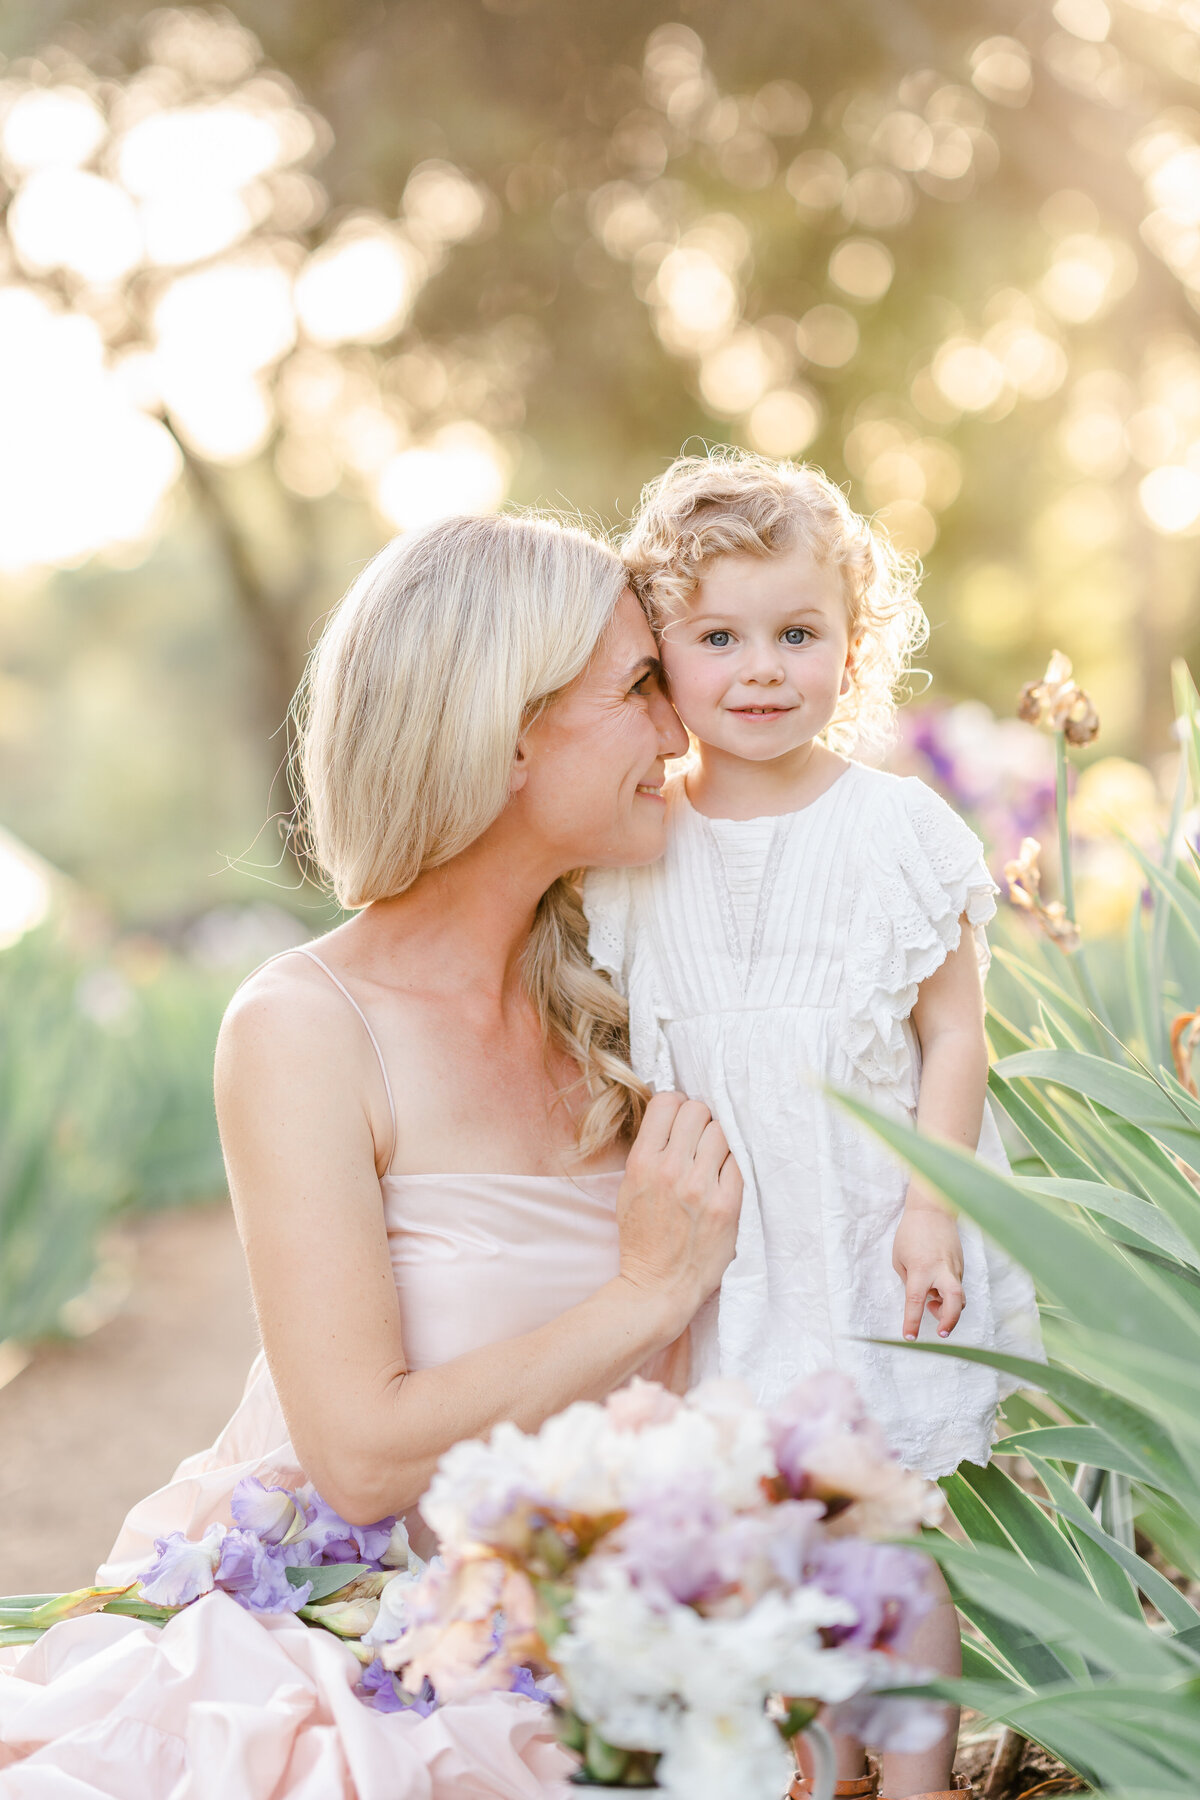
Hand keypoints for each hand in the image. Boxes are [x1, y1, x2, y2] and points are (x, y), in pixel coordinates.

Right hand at [616, 1091, 742, 1327]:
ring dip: (720, 1141)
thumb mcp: (630, 1188)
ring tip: (714, 1160)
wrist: (659, 1285)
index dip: (677, 1106)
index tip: (681, 1120)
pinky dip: (733, 1165)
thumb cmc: (642, 1237)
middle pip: (698, 1111)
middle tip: (700, 1140)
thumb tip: (674, 1116)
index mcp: (642, 1162)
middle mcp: (671, 1169)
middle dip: (701, 1120)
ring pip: (722, 1132)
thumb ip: (650, 1151)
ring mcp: (701, 1187)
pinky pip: (739, 1162)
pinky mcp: (727, 1204)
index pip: (668, 1102)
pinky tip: (725, 1177)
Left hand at [892, 1200, 964, 1340]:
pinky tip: (937, 1287)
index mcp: (921, 1269)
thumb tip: (922, 1299)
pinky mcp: (961, 1265)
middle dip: (951, 1321)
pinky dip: (947, 1294)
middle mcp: (942, 1270)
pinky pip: (956, 1286)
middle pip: (955, 1301)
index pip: (915, 1301)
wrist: (932, 1210)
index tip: (910, 1337)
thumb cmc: (911, 1233)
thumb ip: (909, 1282)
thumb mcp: (899, 1258)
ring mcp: (955, 1268)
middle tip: (942, 1333)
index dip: (912, 1322)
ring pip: (958, 1297)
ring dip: (948, 1309)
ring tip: (933, 1304)